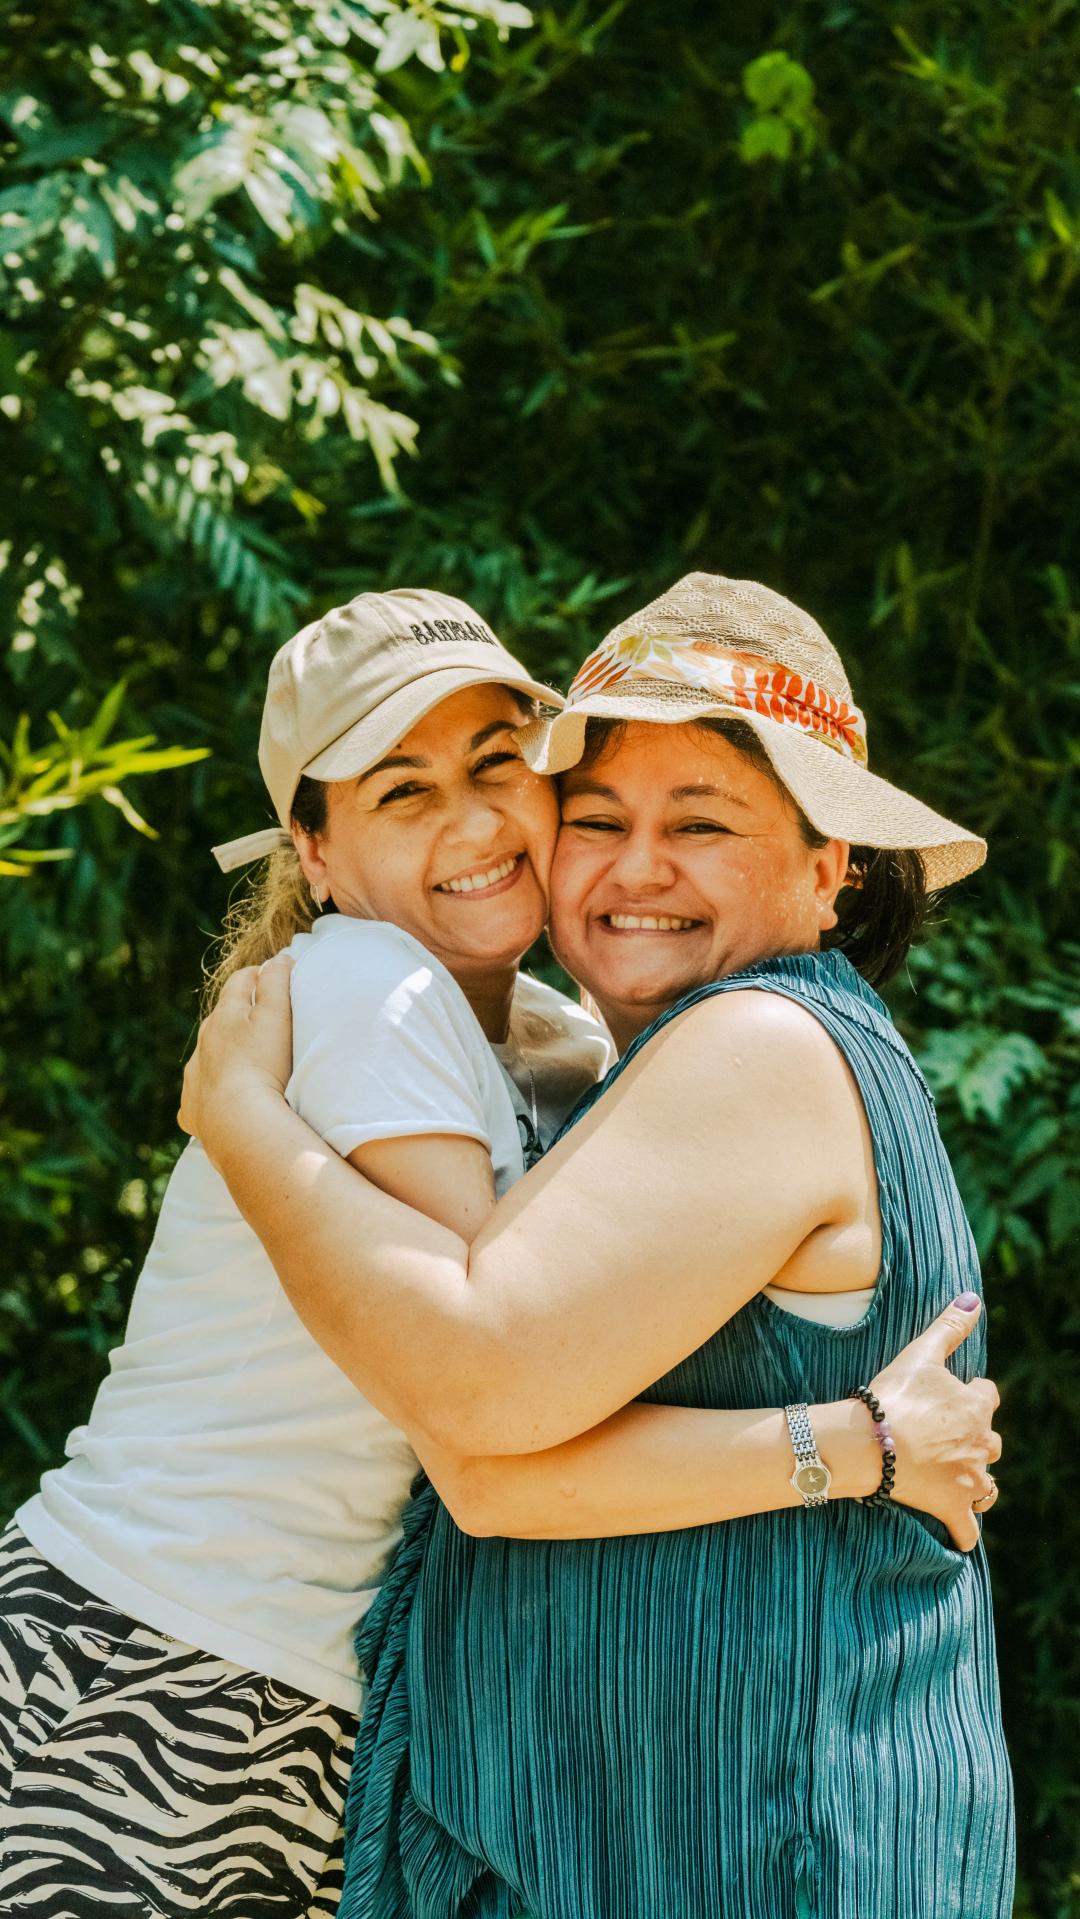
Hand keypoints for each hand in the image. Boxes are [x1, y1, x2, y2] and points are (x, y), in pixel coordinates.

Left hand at [179, 954, 294, 1165]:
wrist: (238, 1122)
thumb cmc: (264, 1065)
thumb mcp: (277, 1015)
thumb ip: (277, 981)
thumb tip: (278, 958)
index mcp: (224, 1015)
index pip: (240, 982)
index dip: (259, 974)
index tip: (273, 975)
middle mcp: (204, 1042)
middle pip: (221, 1017)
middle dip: (239, 1012)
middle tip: (264, 1017)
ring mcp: (195, 1076)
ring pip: (208, 1055)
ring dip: (224, 1052)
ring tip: (247, 1061)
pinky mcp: (192, 1108)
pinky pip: (199, 1094)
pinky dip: (211, 1091)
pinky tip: (223, 1101)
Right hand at [867, 1296, 1001, 1552]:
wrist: (871, 1442)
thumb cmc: (894, 1395)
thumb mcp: (921, 1354)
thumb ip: (949, 1326)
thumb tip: (973, 1297)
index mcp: (975, 1406)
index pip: (987, 1395)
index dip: (972, 1394)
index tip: (953, 1395)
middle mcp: (980, 1444)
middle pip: (992, 1443)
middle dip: (977, 1440)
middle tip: (948, 1439)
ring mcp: (968, 1478)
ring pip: (987, 1485)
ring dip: (977, 1482)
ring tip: (958, 1480)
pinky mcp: (951, 1506)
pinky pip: (967, 1528)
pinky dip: (964, 1531)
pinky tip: (960, 1534)